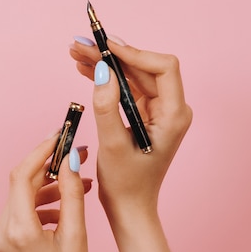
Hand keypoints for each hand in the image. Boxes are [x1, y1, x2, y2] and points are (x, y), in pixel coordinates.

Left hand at [0, 134, 91, 251]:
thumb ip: (72, 195)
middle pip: (20, 186)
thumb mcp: (77, 238)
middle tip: (75, 159)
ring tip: (75, 189)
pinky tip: (58, 213)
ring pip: (18, 201)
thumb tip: (70, 161)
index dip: (41, 152)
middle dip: (48, 170)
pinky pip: (14, 217)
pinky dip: (34, 210)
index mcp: (19, 231)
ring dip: (44, 192)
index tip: (58, 137)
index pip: (22, 175)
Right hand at [70, 37, 191, 218]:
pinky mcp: (144, 115)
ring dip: (105, 64)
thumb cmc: (126, 183)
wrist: (129, 207)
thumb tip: (103, 69)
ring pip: (132, 75)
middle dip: (111, 54)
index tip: (106, 47)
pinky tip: (85, 69)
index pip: (163, 67)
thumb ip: (107, 106)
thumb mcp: (112, 145)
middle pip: (143, 67)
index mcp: (174, 115)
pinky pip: (126, 88)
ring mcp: (158, 111)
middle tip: (81, 44)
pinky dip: (107, 78)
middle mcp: (170, 109)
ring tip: (77, 53)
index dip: (134, 53)